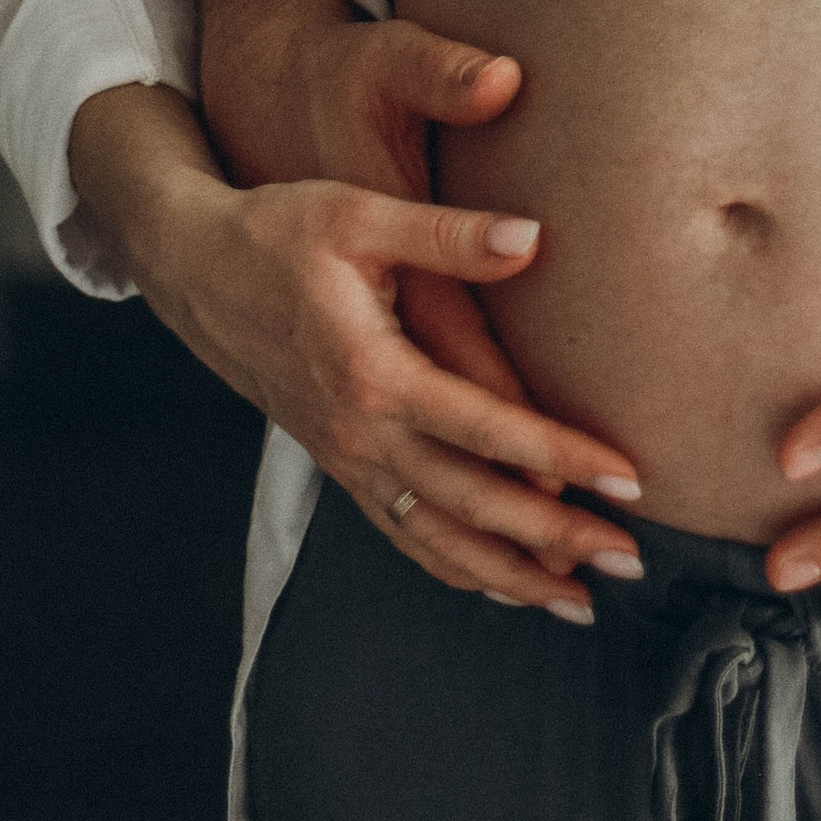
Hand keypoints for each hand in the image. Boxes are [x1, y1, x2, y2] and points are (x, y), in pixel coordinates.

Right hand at [72, 82, 644, 617]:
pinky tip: (496, 585)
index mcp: (375, 374)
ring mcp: (345, 457)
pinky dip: (452, 567)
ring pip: (435, 540)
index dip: (563, 457)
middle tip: (629, 562)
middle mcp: (360, 433)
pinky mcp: (335, 461)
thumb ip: (449, 234)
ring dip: (509, 576)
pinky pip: (399, 533)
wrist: (191, 269)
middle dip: (554, 540)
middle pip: (471, 505)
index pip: (489, 431)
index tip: (628, 481)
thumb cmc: (277, 232)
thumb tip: (532, 239)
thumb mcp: (360, 216)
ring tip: (579, 605)